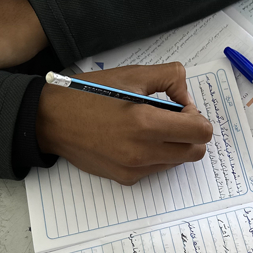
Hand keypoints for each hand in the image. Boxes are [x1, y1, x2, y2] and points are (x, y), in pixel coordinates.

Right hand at [36, 62, 213, 184]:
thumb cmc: (88, 94)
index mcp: (146, 123)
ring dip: (174, 144)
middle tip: (172, 118)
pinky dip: (156, 154)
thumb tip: (186, 95)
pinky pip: (157, 169)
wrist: (51, 120)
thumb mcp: (132, 74)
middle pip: (195, 151)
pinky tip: (136, 139)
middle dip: (191, 133)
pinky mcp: (126, 178)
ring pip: (177, 162)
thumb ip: (170, 78)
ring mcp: (134, 169)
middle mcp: (142, 152)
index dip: (197, 117)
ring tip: (150, 127)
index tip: (182, 108)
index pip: (201, 132)